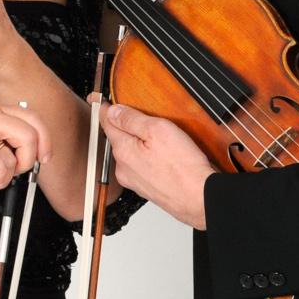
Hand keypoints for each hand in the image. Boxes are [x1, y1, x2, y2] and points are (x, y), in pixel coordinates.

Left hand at [103, 103, 214, 228]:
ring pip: (131, 154)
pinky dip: (149, 159)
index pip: (107, 122)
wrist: (199, 199)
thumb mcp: (158, 130)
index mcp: (123, 151)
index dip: (105, 108)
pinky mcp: (148, 189)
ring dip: (139, 144)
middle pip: (118, 138)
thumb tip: (113, 111)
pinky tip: (165, 158)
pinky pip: (142, 167)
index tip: (99, 99)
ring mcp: (135, 181)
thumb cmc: (183, 168)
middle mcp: (124, 168)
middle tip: (139, 114)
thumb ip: (132, 119)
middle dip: (125, 126)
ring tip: (159, 139)